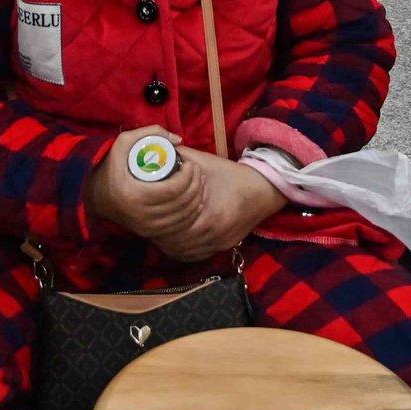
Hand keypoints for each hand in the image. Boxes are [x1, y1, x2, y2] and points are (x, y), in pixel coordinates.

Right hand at [89, 128, 206, 244]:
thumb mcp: (123, 143)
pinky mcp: (150, 233)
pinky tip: (196, 202)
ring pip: (183, 217)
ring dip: (197, 200)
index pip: (172, 189)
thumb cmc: (111, 167)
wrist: (96, 196)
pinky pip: (178, 227)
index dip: (188, 177)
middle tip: (198, 172)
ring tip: (200, 184)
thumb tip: (178, 139)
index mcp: (134, 195)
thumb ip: (150, 133)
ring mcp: (146, 227)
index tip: (191, 164)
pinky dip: (191, 215)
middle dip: (196, 186)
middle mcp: (141, 215)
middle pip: (180, 203)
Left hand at [153, 152, 280, 264]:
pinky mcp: (222, 248)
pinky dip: (182, 249)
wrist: (263, 190)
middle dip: (160, 233)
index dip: (157, 220)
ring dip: (169, 243)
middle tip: (147, 222)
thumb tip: (157, 153)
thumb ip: (180, 158)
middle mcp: (214, 235)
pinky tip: (173, 239)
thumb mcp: (204, 162)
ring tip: (157, 230)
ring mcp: (219, 244)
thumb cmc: (231, 175)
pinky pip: (195, 255)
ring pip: (184, 252)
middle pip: (176, 243)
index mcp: (209, 216)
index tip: (147, 212)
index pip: (173, 227)